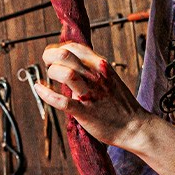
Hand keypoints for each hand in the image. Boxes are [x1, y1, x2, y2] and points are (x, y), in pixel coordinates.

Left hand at [32, 41, 150, 148]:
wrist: (135, 127)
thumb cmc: (120, 105)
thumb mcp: (110, 78)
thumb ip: (93, 71)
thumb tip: (73, 65)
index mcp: (101, 66)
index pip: (75, 47)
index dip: (59, 48)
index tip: (53, 55)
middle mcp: (95, 76)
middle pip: (65, 55)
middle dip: (50, 56)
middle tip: (47, 63)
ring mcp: (90, 93)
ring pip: (65, 73)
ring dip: (52, 72)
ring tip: (48, 77)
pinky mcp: (84, 112)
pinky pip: (62, 101)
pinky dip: (46, 94)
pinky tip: (39, 89)